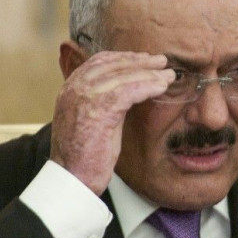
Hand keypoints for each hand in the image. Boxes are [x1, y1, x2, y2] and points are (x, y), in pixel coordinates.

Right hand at [50, 50, 174, 194]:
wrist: (72, 179)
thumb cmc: (84, 154)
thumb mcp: (91, 120)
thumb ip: (102, 101)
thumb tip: (128, 91)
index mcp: (70, 89)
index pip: (99, 62)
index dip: (124, 58)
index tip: (144, 59)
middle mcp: (74, 89)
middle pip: (112, 64)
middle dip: (140, 61)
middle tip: (161, 62)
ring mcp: (84, 98)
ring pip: (122, 76)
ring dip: (149, 74)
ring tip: (167, 76)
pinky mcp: (98, 111)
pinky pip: (128, 91)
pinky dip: (147, 86)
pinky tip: (161, 88)